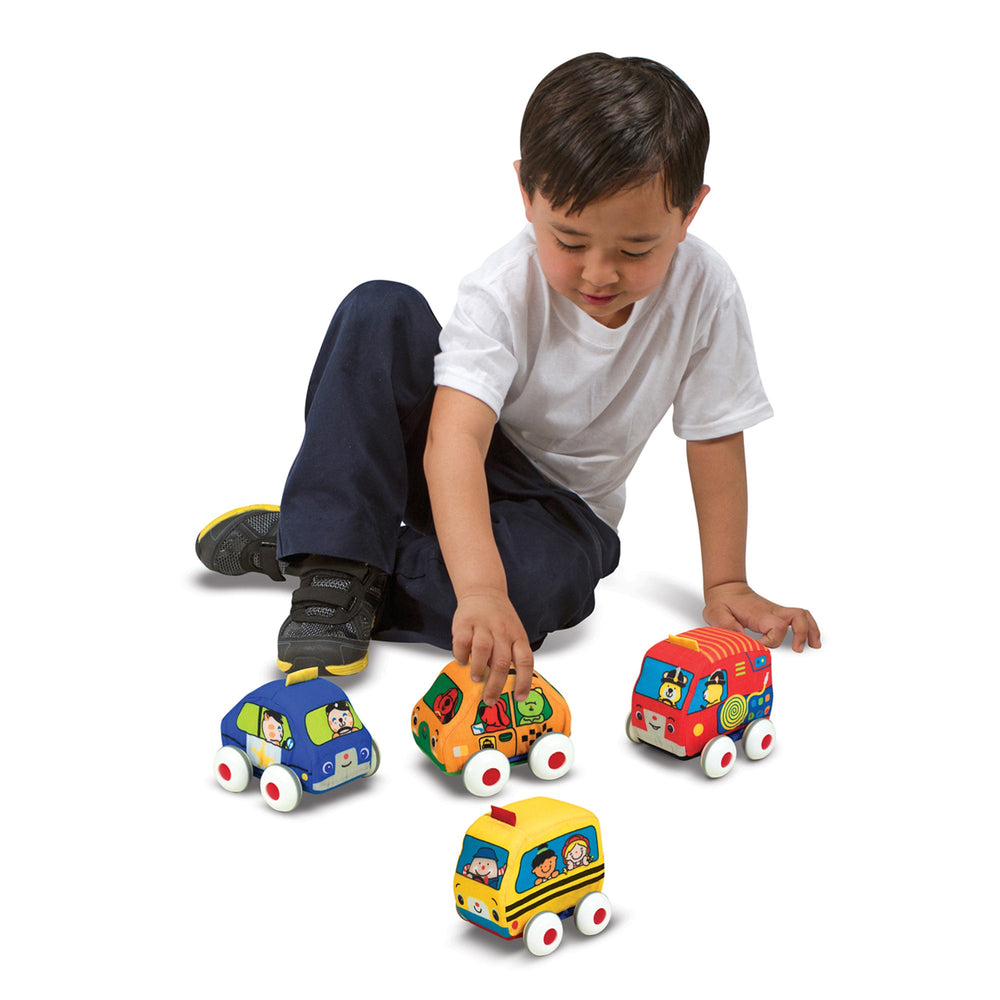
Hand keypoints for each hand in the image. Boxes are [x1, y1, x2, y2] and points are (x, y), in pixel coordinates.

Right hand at [452, 590, 533, 704]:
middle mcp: (502, 631)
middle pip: (502, 661)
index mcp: (518, 637)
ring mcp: (483, 625)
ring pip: (483, 649)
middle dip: (495, 684)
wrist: (484, 591)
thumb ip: (510, 656)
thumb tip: (502, 686)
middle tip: (489, 699)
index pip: (525, 661)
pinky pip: (462, 641)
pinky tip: (462, 661)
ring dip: (479, 668)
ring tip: (476, 679)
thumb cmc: (500, 619)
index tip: (518, 698)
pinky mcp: (465, 622)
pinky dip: (461, 655)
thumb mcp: (513, 634)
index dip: (523, 681)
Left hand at [703, 582, 820, 652]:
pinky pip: (800, 618)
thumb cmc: (722, 602)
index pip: (776, 627)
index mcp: (759, 613)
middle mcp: (772, 611)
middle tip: (797, 650)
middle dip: (801, 634)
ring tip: (814, 646)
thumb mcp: (717, 614)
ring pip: (803, 616)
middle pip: (797, 618)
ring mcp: (777, 612)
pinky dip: (808, 627)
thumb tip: (741, 640)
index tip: (758, 646)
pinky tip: (810, 640)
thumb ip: (727, 627)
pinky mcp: (778, 614)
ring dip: (811, 630)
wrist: (726, 588)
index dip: (770, 641)